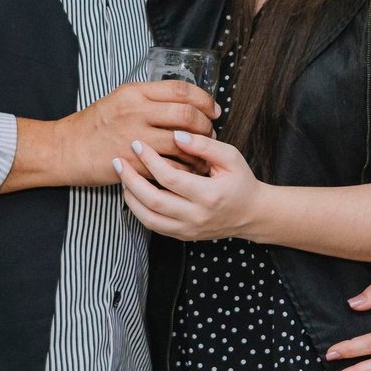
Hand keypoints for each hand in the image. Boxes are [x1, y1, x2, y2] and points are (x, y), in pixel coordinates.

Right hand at [4, 81, 217, 190]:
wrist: (66, 149)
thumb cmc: (93, 125)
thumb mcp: (119, 99)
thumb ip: (148, 98)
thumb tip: (182, 101)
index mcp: (135, 92)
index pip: (181, 89)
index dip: (204, 100)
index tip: (213, 110)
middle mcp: (137, 111)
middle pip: (187, 114)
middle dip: (205, 126)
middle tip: (210, 133)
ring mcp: (135, 137)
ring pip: (182, 142)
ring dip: (198, 149)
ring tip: (202, 153)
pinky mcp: (133, 162)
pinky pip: (170, 165)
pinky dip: (185, 168)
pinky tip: (188, 170)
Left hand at [116, 131, 265, 241]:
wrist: (252, 214)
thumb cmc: (241, 182)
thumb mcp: (231, 157)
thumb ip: (204, 145)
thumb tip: (176, 134)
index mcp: (209, 195)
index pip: (170, 178)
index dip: (150, 160)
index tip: (138, 144)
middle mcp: (196, 216)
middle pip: (153, 200)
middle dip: (131, 179)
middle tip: (119, 160)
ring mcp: (188, 230)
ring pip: (148, 218)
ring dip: (130, 197)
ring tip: (122, 177)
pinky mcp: (182, 236)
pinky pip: (153, 226)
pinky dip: (138, 209)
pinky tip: (133, 192)